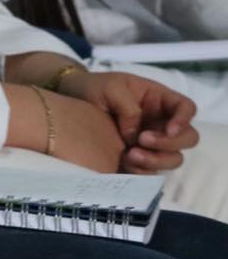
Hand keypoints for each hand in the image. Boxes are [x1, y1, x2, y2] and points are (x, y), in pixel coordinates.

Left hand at [59, 71, 198, 172]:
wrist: (70, 101)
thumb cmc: (93, 88)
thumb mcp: (111, 88)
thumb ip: (129, 109)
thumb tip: (137, 136)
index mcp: (158, 100)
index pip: (186, 108)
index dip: (184, 120)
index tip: (169, 129)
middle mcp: (160, 122)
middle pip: (187, 138)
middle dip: (170, 143)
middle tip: (143, 140)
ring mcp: (151, 142)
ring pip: (173, 158)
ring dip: (157, 160)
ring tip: (130, 154)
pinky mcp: (138, 157)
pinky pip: (152, 170)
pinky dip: (143, 170)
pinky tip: (125, 163)